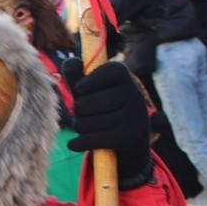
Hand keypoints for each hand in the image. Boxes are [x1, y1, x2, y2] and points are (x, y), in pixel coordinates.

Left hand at [63, 59, 153, 189]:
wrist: (127, 139)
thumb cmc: (102, 107)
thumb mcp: (90, 90)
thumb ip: (77, 76)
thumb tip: (71, 61)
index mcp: (125, 79)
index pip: (113, 71)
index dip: (92, 79)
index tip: (79, 88)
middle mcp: (135, 97)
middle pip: (101, 100)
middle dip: (81, 108)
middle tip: (78, 113)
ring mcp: (134, 119)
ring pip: (96, 121)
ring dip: (79, 126)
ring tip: (80, 126)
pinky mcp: (127, 139)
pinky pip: (96, 140)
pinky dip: (79, 142)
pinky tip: (74, 143)